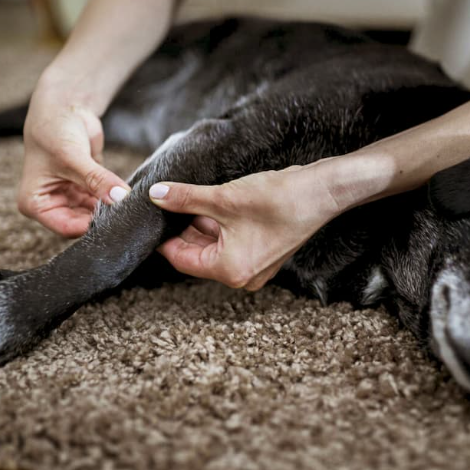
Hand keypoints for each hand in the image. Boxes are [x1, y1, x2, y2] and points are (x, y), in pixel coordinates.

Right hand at [18, 76, 130, 237]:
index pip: (66, 228)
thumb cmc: (54, 131)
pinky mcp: (87, 189)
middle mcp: (52, 204)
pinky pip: (104, 202)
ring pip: (95, 214)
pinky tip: (128, 197)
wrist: (64, 109)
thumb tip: (120, 198)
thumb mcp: (73, 158)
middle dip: (103, 218)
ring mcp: (70, 198)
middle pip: (82, 223)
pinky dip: (115, 200)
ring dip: (111, 210)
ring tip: (129, 204)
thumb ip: (96, 180)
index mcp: (35, 204)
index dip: (91, 226)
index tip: (115, 218)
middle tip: (127, 213)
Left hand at [149, 165, 341, 289]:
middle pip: (197, 254)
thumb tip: (155, 196)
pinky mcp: (263, 253)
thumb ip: (185, 199)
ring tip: (189, 199)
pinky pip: (231, 243)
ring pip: (213, 247)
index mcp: (230, 271)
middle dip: (182, 229)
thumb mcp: (223, 198)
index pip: (181, 259)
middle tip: (165, 204)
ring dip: (200, 225)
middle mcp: (242, 276)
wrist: (321, 193)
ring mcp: (255, 266)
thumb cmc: (277, 200)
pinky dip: (219, 226)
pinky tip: (211, 203)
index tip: (149, 218)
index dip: (162, 237)